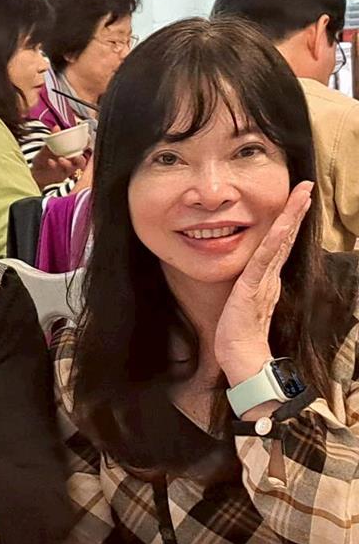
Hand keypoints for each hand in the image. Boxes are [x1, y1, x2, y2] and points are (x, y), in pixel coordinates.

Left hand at [30, 131, 87, 188]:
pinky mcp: (60, 176)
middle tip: (75, 155)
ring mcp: (66, 170)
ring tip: (60, 158)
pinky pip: (61, 172)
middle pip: (82, 161)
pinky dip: (55, 165)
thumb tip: (57, 127)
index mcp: (71, 152)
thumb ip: (53, 138)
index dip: (87, 143)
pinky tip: (50, 161)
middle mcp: (71, 161)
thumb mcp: (47, 147)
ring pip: (73, 168)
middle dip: (80, 158)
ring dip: (68, 163)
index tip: (86, 138)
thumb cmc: (43, 158)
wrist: (34, 171)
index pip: (83, 147)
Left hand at [214, 181, 312, 385]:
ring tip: (302, 195)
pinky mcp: (253, 286)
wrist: (241, 355)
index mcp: (267, 279)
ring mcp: (263, 280)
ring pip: (279, 242)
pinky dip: (274, 240)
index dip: (289, 222)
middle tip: (306, 188)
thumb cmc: (238, 333)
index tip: (297, 201)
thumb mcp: (242, 302)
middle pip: (285, 238)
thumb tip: (247, 278)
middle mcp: (270, 276)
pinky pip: (264, 259)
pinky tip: (282, 224)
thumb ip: (248, 288)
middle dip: (295, 211)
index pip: (280, 245)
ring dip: (290, 217)